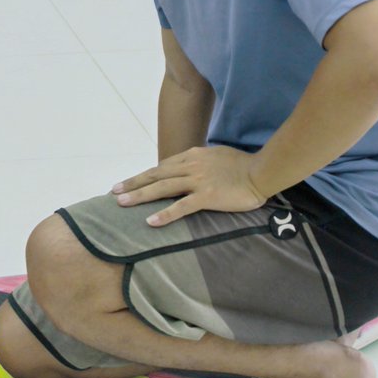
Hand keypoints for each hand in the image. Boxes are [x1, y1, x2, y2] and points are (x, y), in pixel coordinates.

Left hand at [111, 146, 266, 226]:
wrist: (262, 171)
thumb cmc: (243, 165)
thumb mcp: (215, 155)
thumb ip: (199, 161)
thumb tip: (187, 167)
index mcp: (192, 156)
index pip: (162, 166)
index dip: (144, 175)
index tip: (129, 182)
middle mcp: (191, 166)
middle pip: (155, 174)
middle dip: (133, 183)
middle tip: (114, 191)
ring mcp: (198, 181)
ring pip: (162, 187)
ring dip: (140, 195)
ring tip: (122, 203)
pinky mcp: (207, 196)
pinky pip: (181, 206)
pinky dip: (164, 214)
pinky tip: (150, 221)